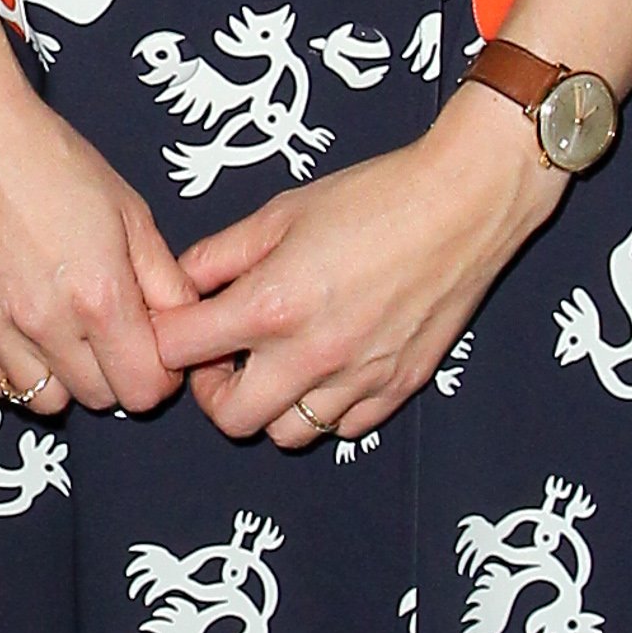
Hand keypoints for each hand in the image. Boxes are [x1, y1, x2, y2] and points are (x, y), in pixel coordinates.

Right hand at [0, 59, 190, 417]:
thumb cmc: (52, 160)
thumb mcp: (131, 213)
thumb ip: (165, 281)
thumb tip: (184, 325)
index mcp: (99, 296)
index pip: (144, 390)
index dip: (160, 374)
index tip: (154, 349)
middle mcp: (46, 322)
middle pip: (100, 399)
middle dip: (117, 373)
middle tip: (113, 332)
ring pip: (46, 401)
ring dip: (67, 379)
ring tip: (69, 335)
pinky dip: (16, 371)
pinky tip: (27, 335)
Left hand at [148, 86, 559, 446]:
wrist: (460, 206)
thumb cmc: (373, 198)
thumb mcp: (281, 212)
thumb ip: (222, 254)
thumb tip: (184, 281)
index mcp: (273, 305)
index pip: (182, 350)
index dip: (171, 335)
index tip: (184, 323)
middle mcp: (312, 355)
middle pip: (231, 418)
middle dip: (215, 389)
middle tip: (225, 356)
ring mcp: (358, 380)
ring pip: (288, 434)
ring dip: (271, 405)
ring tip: (278, 362)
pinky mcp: (398, 389)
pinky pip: (345, 429)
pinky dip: (326, 408)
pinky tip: (327, 366)